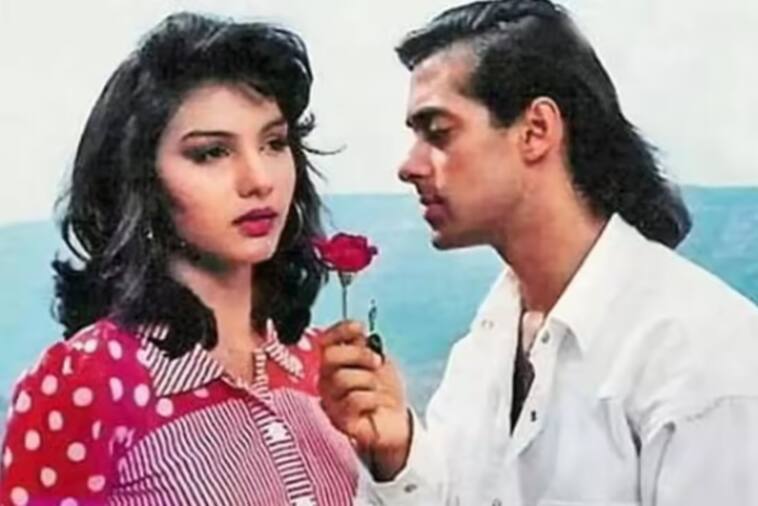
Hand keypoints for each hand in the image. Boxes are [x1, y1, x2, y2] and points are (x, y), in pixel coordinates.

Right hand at [318, 320, 411, 479]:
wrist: (397, 420)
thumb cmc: (384, 390)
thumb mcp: (378, 361)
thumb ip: (364, 345)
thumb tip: (357, 329)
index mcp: (334, 363)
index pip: (325, 340)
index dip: (340, 331)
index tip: (360, 328)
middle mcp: (326, 380)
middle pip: (329, 356)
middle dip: (358, 354)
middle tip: (376, 361)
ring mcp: (330, 401)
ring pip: (341, 378)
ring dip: (368, 379)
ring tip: (377, 388)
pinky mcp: (339, 421)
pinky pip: (352, 400)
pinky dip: (371, 398)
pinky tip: (376, 403)